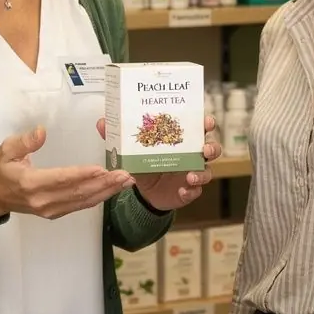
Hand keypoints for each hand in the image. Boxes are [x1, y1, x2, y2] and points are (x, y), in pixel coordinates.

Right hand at [0, 126, 133, 219]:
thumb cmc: (1, 168)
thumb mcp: (6, 149)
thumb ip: (24, 141)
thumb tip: (42, 132)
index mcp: (30, 183)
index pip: (61, 179)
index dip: (82, 175)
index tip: (102, 169)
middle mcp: (43, 200)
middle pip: (78, 192)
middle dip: (104, 184)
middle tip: (125, 175)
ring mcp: (50, 210)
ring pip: (83, 201)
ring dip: (106, 192)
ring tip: (125, 182)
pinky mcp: (55, 213)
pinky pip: (80, 206)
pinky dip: (98, 198)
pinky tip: (111, 190)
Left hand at [97, 116, 221, 213]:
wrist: (145, 191)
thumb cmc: (145, 164)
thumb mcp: (132, 150)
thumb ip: (118, 136)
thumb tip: (102, 122)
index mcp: (181, 140)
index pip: (199, 128)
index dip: (206, 123)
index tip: (206, 121)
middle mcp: (191, 155)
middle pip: (211, 148)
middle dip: (211, 147)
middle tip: (203, 148)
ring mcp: (193, 173)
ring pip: (207, 171)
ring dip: (201, 173)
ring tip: (190, 175)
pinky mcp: (189, 191)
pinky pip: (195, 191)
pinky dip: (191, 191)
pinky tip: (182, 191)